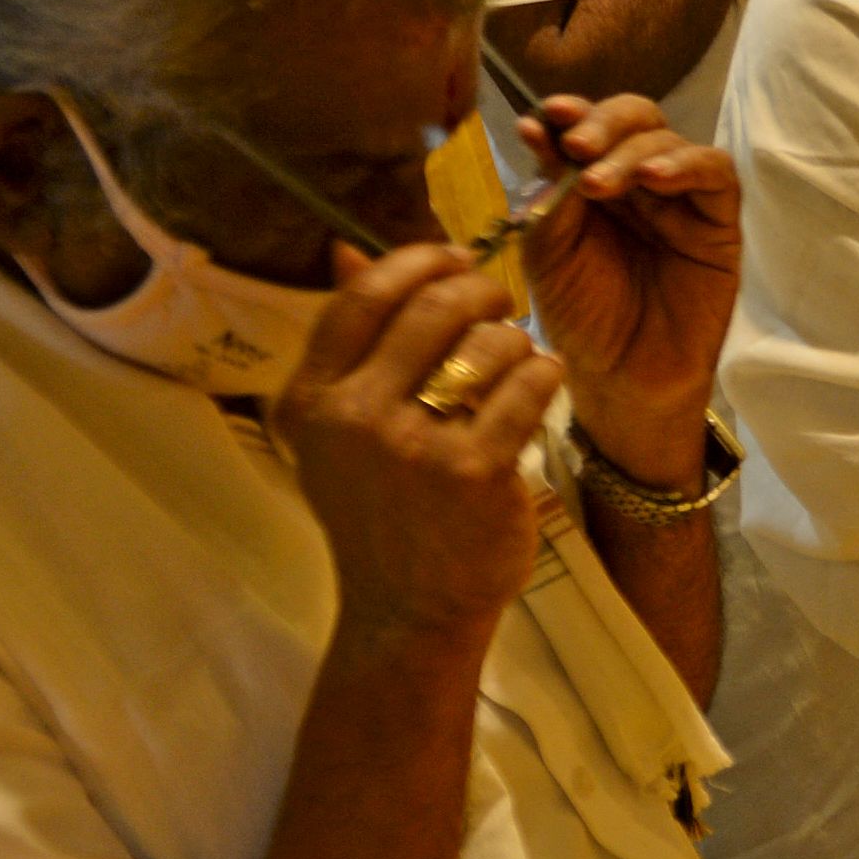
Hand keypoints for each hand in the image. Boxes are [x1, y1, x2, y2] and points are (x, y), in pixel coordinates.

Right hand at [271, 243, 558, 642]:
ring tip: (517, 361)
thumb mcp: (340, 430)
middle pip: (433, 306)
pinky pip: (528, 384)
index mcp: (312, 400)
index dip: (418, 261)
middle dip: (481, 290)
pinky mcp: (475, 471)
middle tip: (500, 302)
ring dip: (516, 340)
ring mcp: (413, 447)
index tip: (455, 259)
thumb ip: (350, 344)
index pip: (363, 295)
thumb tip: (348, 249)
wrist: (410, 609)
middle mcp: (353, 418)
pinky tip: (542, 382)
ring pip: (488, 342)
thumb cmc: (382, 510)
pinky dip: (545, 373)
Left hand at [504, 90, 735, 471]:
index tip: (548, 113)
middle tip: (578, 146)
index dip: (572, 112)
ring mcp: (681, 198)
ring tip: (599, 180)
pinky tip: (655, 178)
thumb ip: (547, 192)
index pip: (588, 127)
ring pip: (670, 140)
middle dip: (604, 124)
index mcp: (591, 181)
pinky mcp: (719, 221)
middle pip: (634, 118)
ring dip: (632, 150)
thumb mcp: (546, 251)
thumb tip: (536, 126)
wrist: (623, 377)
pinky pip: (715, 174)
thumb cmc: (582, 317)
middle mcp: (638, 180)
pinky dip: (686, 165)